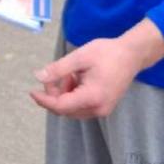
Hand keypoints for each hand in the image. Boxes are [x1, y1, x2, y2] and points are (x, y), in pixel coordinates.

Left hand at [29, 19, 163, 118]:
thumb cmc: (107, 53)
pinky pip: (81, 106)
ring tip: (71, 73)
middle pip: (65, 109)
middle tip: (56, 73)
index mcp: (92, 97)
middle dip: (55, 93)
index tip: (32, 91)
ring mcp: (102, 110)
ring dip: (65, 93)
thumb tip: (38, 77)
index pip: (61, 106)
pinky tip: (78, 78)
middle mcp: (98, 109)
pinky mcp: (104, 107)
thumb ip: (58, 69)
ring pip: (72, 108)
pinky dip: (73, 94)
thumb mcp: (79, 57)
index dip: (44, 100)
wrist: (132, 55)